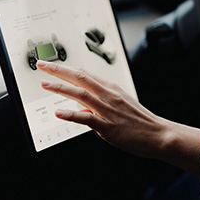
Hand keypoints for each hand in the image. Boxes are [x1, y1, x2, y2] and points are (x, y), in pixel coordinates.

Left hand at [37, 60, 199, 174]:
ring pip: (80, 94)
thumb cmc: (140, 121)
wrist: (159, 134)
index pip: (84, 74)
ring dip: (60, 88)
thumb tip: (82, 102)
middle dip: (58, 70)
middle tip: (41, 65)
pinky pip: (86, 118)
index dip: (66, 68)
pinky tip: (59, 113)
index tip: (52, 64)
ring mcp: (107, 110)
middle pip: (79, 77)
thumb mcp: (121, 103)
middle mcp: (108, 95)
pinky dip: (71, 114)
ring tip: (45, 84)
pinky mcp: (107, 126)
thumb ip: (101, 100)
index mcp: (111, 88)